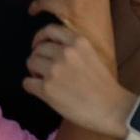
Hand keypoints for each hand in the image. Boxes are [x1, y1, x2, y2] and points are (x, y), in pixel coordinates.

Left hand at [23, 21, 130, 135]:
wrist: (112, 109)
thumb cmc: (104, 87)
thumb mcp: (92, 55)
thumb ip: (74, 48)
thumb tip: (50, 48)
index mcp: (78, 42)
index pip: (49, 30)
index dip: (41, 38)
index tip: (39, 45)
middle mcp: (65, 52)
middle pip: (37, 49)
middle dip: (38, 58)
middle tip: (44, 70)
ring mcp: (54, 70)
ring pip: (30, 63)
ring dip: (34, 72)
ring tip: (45, 81)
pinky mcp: (47, 89)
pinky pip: (27, 82)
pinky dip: (31, 86)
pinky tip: (41, 91)